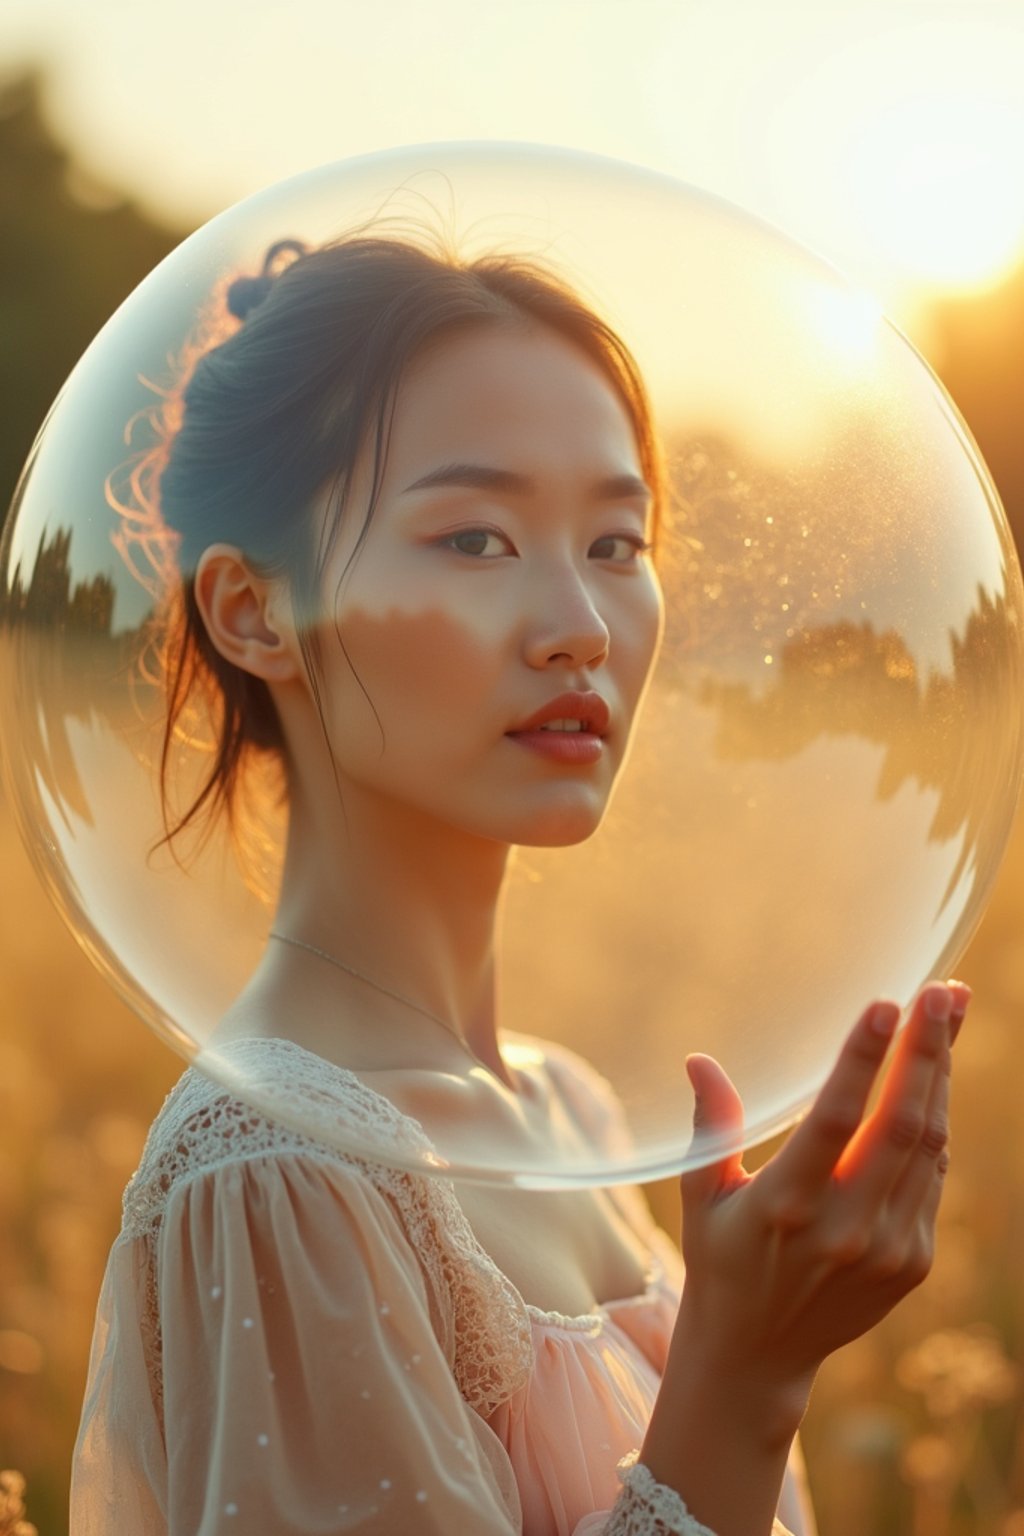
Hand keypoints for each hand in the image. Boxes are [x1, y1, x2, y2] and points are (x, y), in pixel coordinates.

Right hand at [672, 981, 969, 1408]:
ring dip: (940, 1077)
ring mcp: (889, 1250)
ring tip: (947, 1017)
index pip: (836, 1117)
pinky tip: (931, 1082)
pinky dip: (935, 1125)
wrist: (758, 1355)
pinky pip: (933, 1177)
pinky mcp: (914, 1263)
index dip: (864, 1057)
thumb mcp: (703, 1195)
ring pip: (929, 1145)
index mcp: (786, 1205)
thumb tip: (700, 1058)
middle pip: (901, 1123)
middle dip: (927, 1049)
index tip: (886, 1002)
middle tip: (943, 990)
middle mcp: (845, 1229)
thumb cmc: (721, 1259)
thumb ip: (712, 1126)